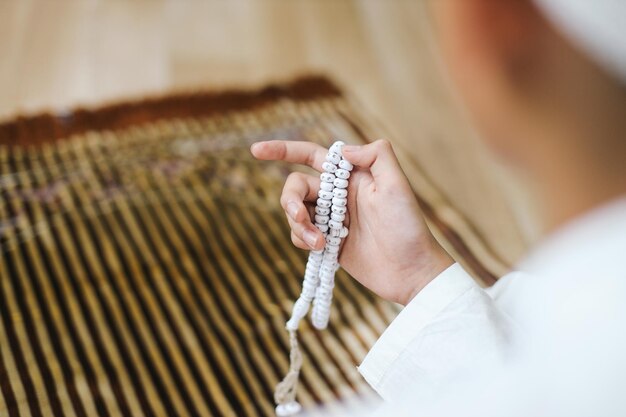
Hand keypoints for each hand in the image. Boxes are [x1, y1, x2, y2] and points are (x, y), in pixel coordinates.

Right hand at [250, 139, 453, 304]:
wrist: (411, 271)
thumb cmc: (408, 227)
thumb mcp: (397, 185)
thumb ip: (375, 156)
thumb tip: (342, 150)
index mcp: (351, 175)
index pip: (311, 155)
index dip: (282, 150)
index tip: (255, 150)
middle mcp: (338, 194)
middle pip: (296, 186)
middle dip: (290, 200)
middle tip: (301, 218)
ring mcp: (332, 219)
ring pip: (295, 213)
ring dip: (299, 226)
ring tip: (320, 242)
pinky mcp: (328, 242)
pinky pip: (300, 235)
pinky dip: (302, 240)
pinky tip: (321, 248)